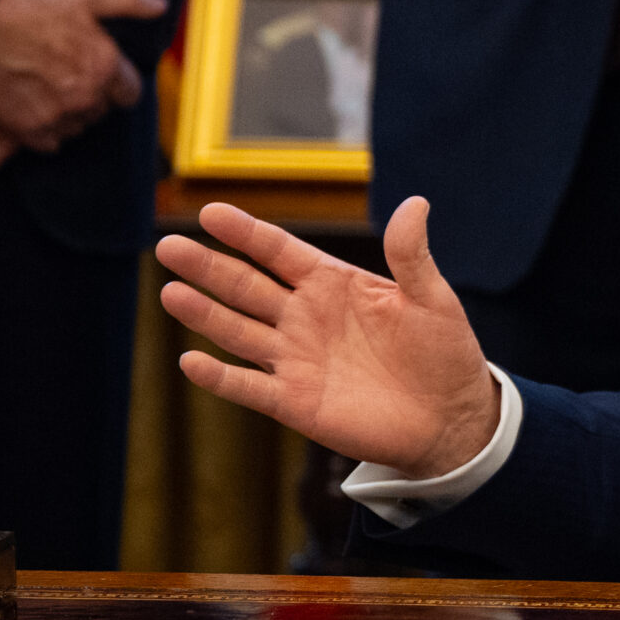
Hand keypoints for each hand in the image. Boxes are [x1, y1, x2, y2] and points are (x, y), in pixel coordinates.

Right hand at [0, 0, 166, 151]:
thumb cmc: (28, 7)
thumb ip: (127, 0)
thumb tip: (161, 5)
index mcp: (106, 65)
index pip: (130, 94)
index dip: (117, 84)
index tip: (98, 74)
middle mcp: (87, 95)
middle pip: (102, 110)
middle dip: (91, 96)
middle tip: (63, 74)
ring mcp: (58, 115)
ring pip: (78, 127)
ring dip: (69, 114)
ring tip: (45, 88)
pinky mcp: (29, 129)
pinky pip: (52, 142)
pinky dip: (45, 130)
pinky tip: (31, 105)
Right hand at [157, 197, 500, 477]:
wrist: (451, 417)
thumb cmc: (444, 352)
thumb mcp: (432, 298)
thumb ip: (412, 254)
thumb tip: (416, 202)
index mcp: (333, 284)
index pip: (279, 251)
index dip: (245, 232)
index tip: (210, 211)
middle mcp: (305, 317)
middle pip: (246, 286)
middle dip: (207, 266)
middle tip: (168, 245)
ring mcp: (295, 359)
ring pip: (238, 331)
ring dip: (204, 313)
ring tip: (170, 291)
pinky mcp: (294, 401)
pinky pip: (249, 387)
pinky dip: (220, 377)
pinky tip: (190, 361)